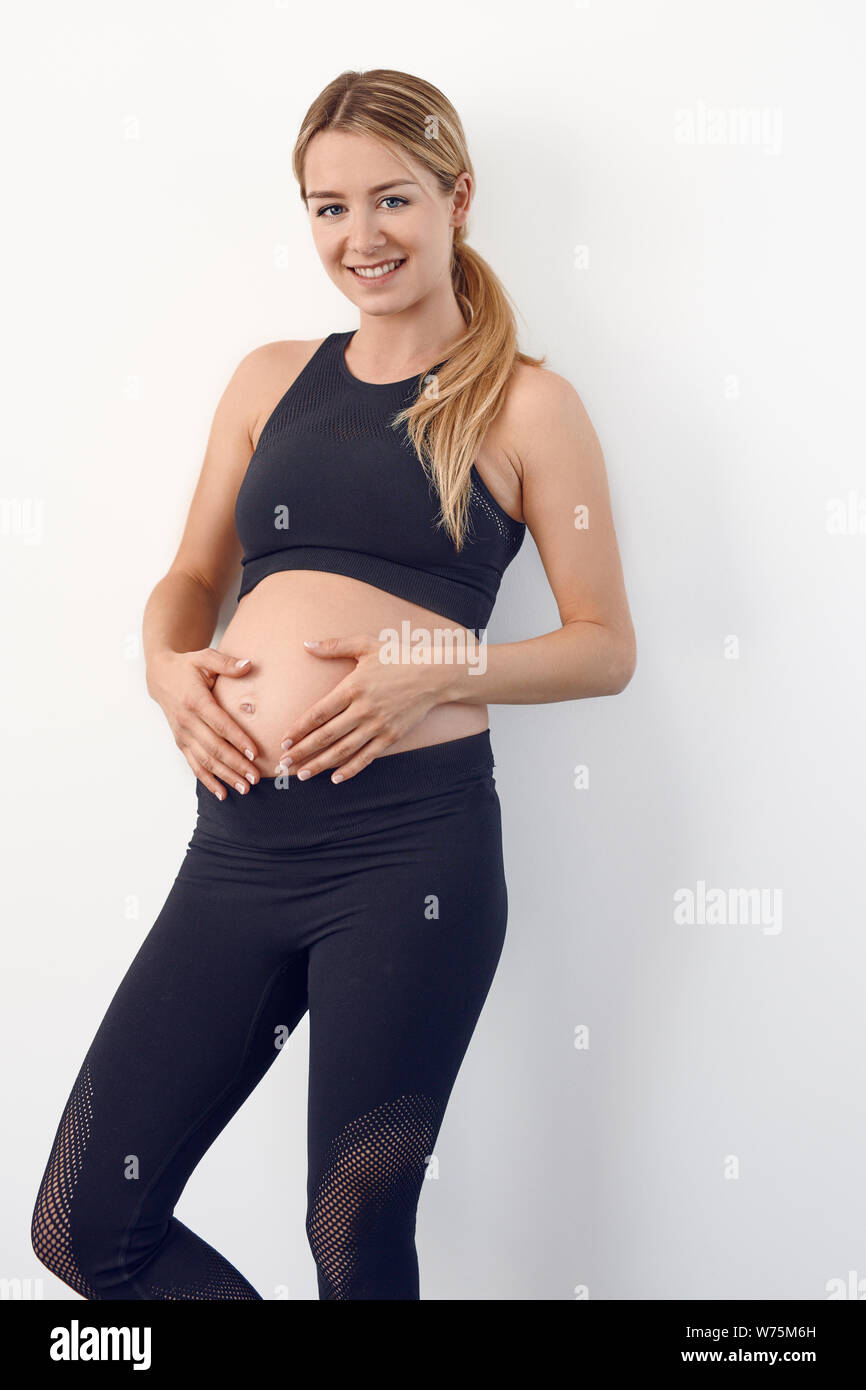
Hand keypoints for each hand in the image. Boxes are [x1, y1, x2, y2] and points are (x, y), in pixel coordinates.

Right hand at [146, 648, 260, 799]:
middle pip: (214, 747)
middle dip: (236, 764)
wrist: (159, 676)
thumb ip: (227, 663)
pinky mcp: (180, 742)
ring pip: (205, 760)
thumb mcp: (205, 658)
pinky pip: (194, 765)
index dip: (238, 739)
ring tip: (245, 788)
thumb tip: (249, 665)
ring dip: (225, 776)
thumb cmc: (187, 666)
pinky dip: (207, 780)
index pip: (220, 724)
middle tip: (255, 777)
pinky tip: (222, 793)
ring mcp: (182, 734)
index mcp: (196, 701)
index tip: (255, 753)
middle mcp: (187, 721)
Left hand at [276, 634, 450, 782]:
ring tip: (302, 775)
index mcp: (352, 688)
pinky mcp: (391, 736)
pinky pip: (366, 757)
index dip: (298, 730)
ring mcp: (377, 726)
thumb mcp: (365, 645)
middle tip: (283, 764)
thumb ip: (334, 646)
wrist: (434, 674)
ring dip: (320, 764)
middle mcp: (362, 710)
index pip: (318, 714)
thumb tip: (307, 645)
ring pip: (343, 750)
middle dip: (302, 752)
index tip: (284, 741)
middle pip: (325, 736)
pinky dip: (350, 769)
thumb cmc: (398, 657)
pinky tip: (335, 778)